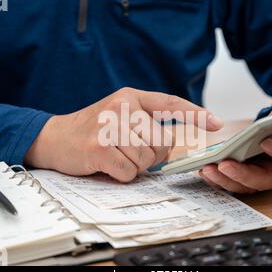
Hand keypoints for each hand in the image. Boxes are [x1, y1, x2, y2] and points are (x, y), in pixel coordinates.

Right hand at [25, 87, 222, 181]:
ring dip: (134, 166)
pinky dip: (121, 174)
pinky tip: (106, 164)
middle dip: (152, 155)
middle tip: (131, 151)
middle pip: (162, 142)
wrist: (55, 137)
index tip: (216, 124)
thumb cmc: (93, 129)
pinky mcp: (98, 148)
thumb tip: (176, 143)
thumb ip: (146, 122)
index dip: (195, 114)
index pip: (170, 103)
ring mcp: (109, 127)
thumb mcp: (119, 114)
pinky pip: (129, 171)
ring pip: (147, 159)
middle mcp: (121, 107)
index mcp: (131, 96)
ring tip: (116, 156)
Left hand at [199, 83, 271, 193]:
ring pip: (246, 185)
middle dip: (244, 175)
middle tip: (224, 165)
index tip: (267, 141)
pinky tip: (204, 169)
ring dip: (226, 180)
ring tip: (208, 169)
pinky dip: (219, 178)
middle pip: (264, 179)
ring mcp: (263, 174)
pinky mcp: (247, 175)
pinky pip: (233, 182)